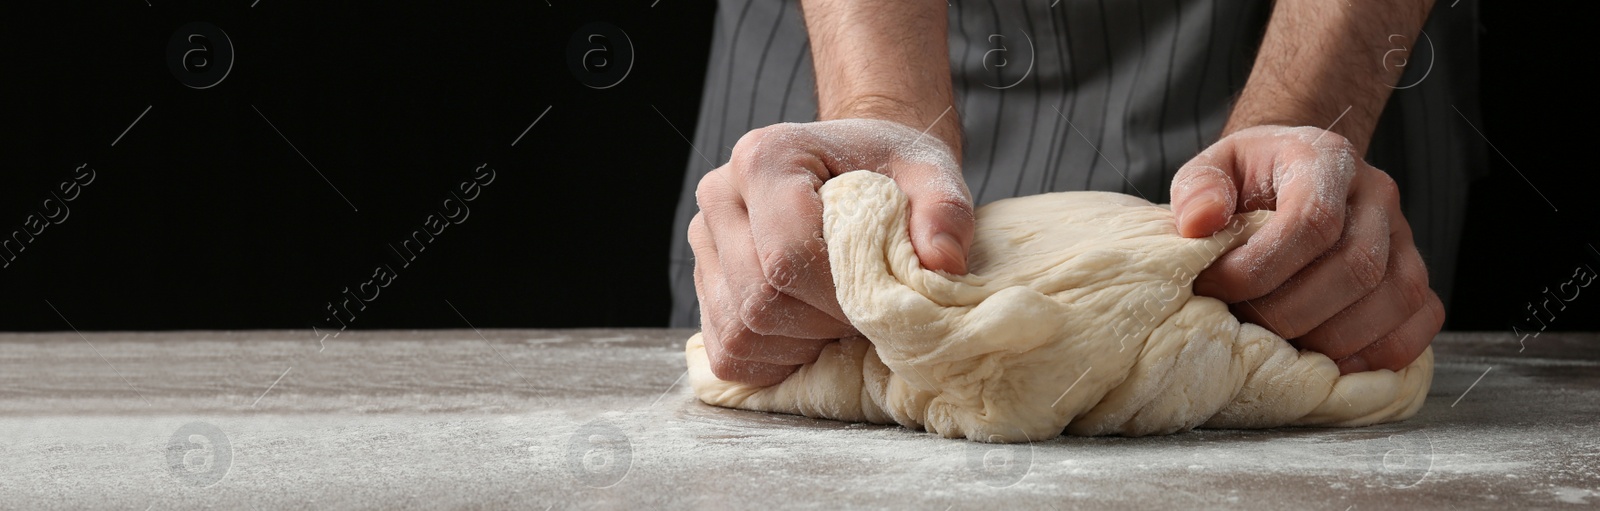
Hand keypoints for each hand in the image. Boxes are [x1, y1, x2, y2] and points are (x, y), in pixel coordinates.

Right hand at [689, 119, 973, 385]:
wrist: (852, 166)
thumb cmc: (888, 171)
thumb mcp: (931, 174)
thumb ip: (945, 211)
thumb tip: (941, 264)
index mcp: (766, 158)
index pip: (789, 256)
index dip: (842, 298)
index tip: (882, 300)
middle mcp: (720, 195)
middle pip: (760, 300)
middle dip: (823, 325)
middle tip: (865, 313)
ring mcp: (703, 241)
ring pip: (740, 332)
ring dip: (800, 345)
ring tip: (838, 317)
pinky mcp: (705, 283)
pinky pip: (727, 351)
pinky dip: (774, 359)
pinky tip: (809, 333)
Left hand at [1170, 125, 1442, 373]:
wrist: (1293, 171)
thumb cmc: (1249, 177)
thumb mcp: (1213, 167)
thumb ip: (1198, 190)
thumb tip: (1198, 224)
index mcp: (1326, 159)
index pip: (1313, 221)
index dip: (1260, 268)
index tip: (1214, 287)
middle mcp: (1377, 194)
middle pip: (1356, 268)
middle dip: (1289, 313)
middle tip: (1242, 325)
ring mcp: (1404, 236)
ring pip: (1394, 298)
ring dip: (1331, 339)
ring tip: (1279, 347)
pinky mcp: (1415, 272)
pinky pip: (1423, 319)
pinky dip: (1381, 352)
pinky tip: (1332, 364)